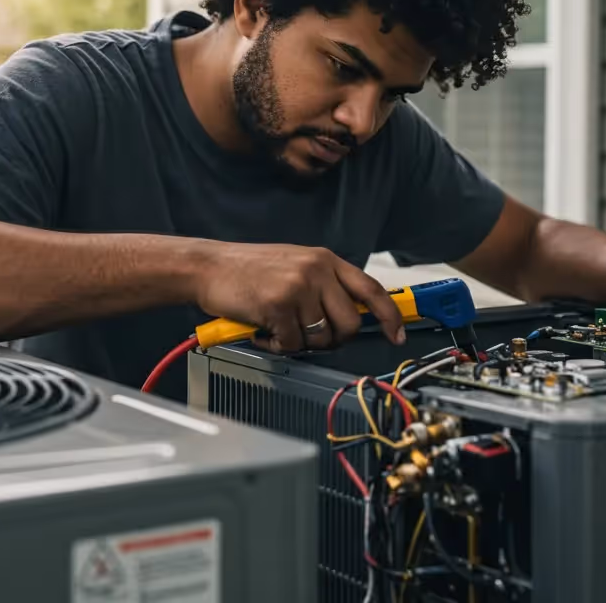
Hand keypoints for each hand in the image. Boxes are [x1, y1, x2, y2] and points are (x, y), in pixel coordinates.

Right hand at [192, 241, 406, 352]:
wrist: (208, 267)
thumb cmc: (249, 270)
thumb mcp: (296, 266)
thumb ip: (325, 285)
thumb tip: (352, 317)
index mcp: (325, 259)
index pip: (371, 289)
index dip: (389, 316)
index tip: (397, 335)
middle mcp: (316, 270)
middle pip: (349, 323)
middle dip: (334, 339)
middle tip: (309, 336)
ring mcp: (298, 287)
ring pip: (322, 338)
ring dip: (301, 343)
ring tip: (279, 328)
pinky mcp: (279, 306)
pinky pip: (294, 344)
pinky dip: (279, 345)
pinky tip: (264, 331)